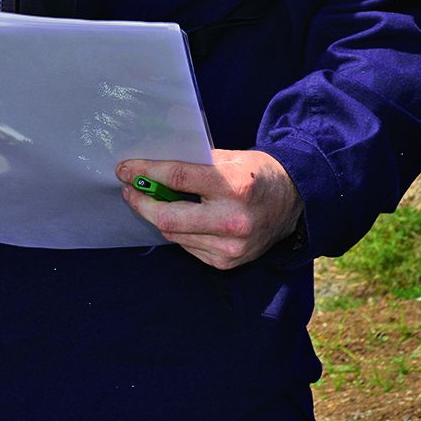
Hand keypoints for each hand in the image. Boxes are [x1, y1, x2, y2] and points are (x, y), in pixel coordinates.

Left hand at [118, 149, 302, 270]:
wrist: (293, 202)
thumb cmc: (258, 174)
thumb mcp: (231, 157)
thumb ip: (195, 164)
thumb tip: (153, 168)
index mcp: (234, 186)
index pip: (178, 178)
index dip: (147, 173)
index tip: (126, 169)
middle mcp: (232, 220)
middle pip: (169, 217)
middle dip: (142, 203)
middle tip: (130, 190)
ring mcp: (230, 247)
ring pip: (174, 234)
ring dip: (158, 217)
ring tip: (154, 201)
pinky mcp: (226, 262)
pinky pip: (188, 246)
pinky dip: (179, 230)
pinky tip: (181, 218)